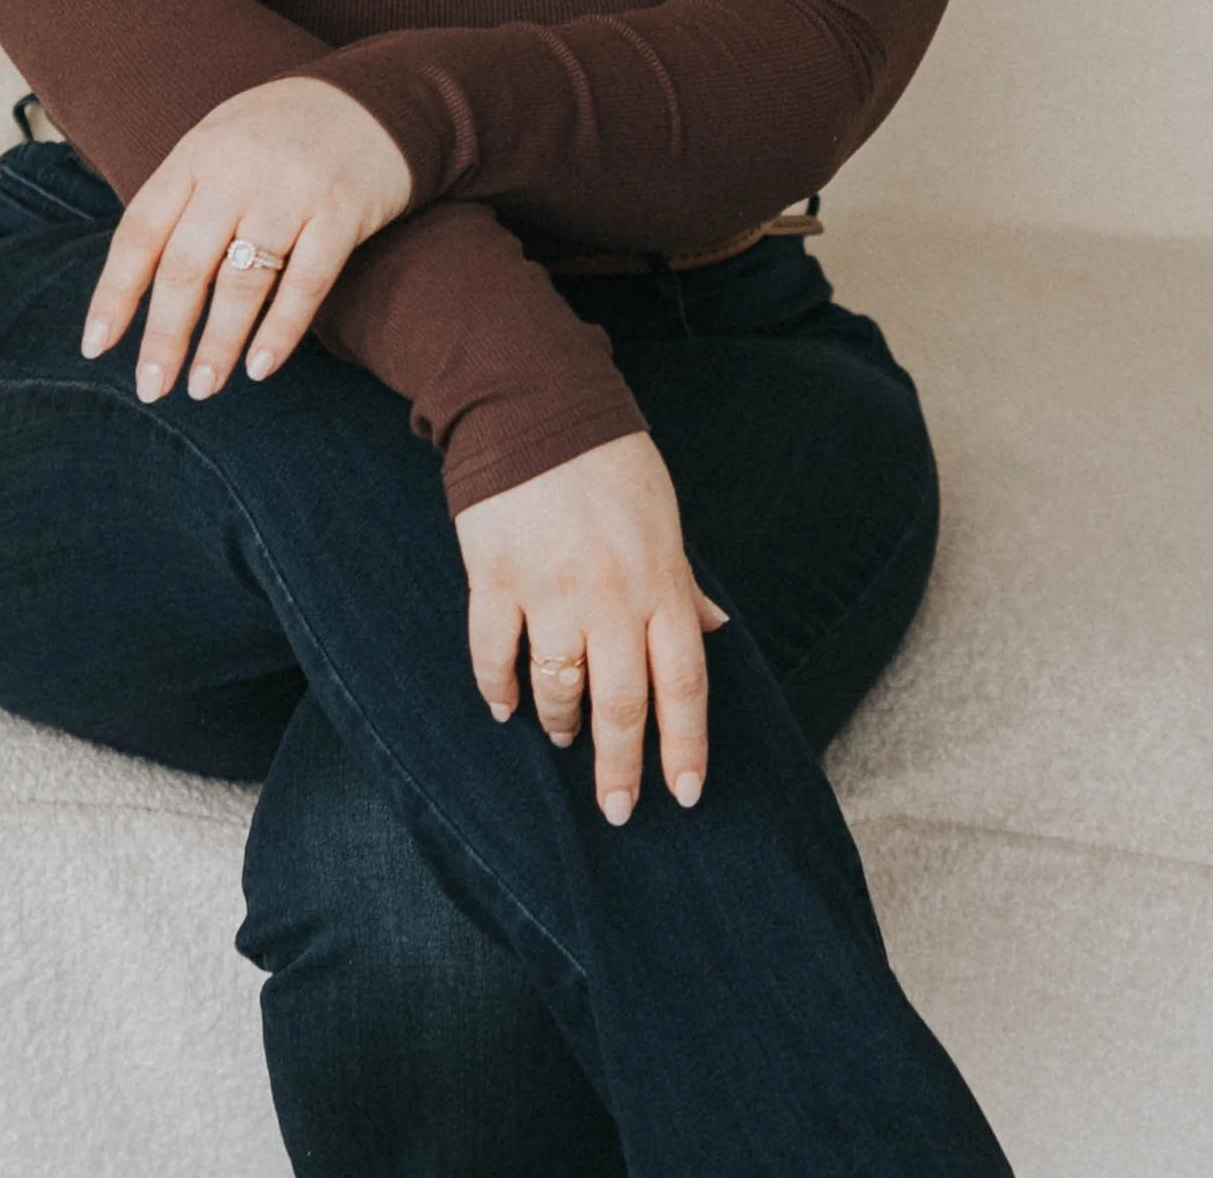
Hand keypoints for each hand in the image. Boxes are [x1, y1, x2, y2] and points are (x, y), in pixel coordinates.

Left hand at [81, 75, 412, 399]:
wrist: (374, 96)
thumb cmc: (280, 135)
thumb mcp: (218, 144)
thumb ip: (182, 200)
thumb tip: (134, 286)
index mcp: (196, 153)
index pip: (141, 230)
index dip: (115, 292)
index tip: (96, 347)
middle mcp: (237, 169)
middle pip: (186, 264)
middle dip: (164, 335)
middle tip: (152, 388)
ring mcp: (292, 189)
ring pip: (243, 280)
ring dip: (218, 343)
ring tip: (202, 387)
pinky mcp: (343, 210)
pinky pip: (307, 281)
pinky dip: (281, 330)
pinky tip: (261, 366)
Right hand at [455, 431, 731, 823]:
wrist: (534, 401)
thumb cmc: (609, 462)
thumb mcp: (664, 519)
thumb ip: (684, 584)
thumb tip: (718, 633)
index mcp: (659, 582)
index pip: (684, 684)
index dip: (686, 746)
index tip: (684, 794)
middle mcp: (610, 597)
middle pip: (623, 704)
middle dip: (622, 767)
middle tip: (618, 810)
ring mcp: (550, 591)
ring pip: (558, 688)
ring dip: (562, 725)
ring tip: (564, 739)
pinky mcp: (495, 578)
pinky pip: (493, 654)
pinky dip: (498, 689)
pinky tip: (504, 707)